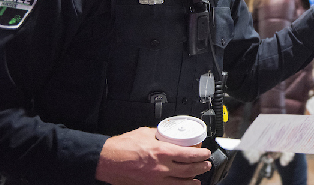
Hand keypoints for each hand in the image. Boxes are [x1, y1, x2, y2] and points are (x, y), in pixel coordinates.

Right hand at [95, 127, 211, 184]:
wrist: (107, 160)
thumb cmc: (122, 147)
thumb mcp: (145, 133)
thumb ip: (160, 135)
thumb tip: (168, 134)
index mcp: (162, 152)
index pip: (189, 155)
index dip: (201, 154)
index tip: (206, 152)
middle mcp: (161, 168)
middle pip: (189, 170)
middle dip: (202, 167)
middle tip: (206, 164)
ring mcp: (156, 180)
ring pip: (181, 183)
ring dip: (193, 180)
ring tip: (199, 178)